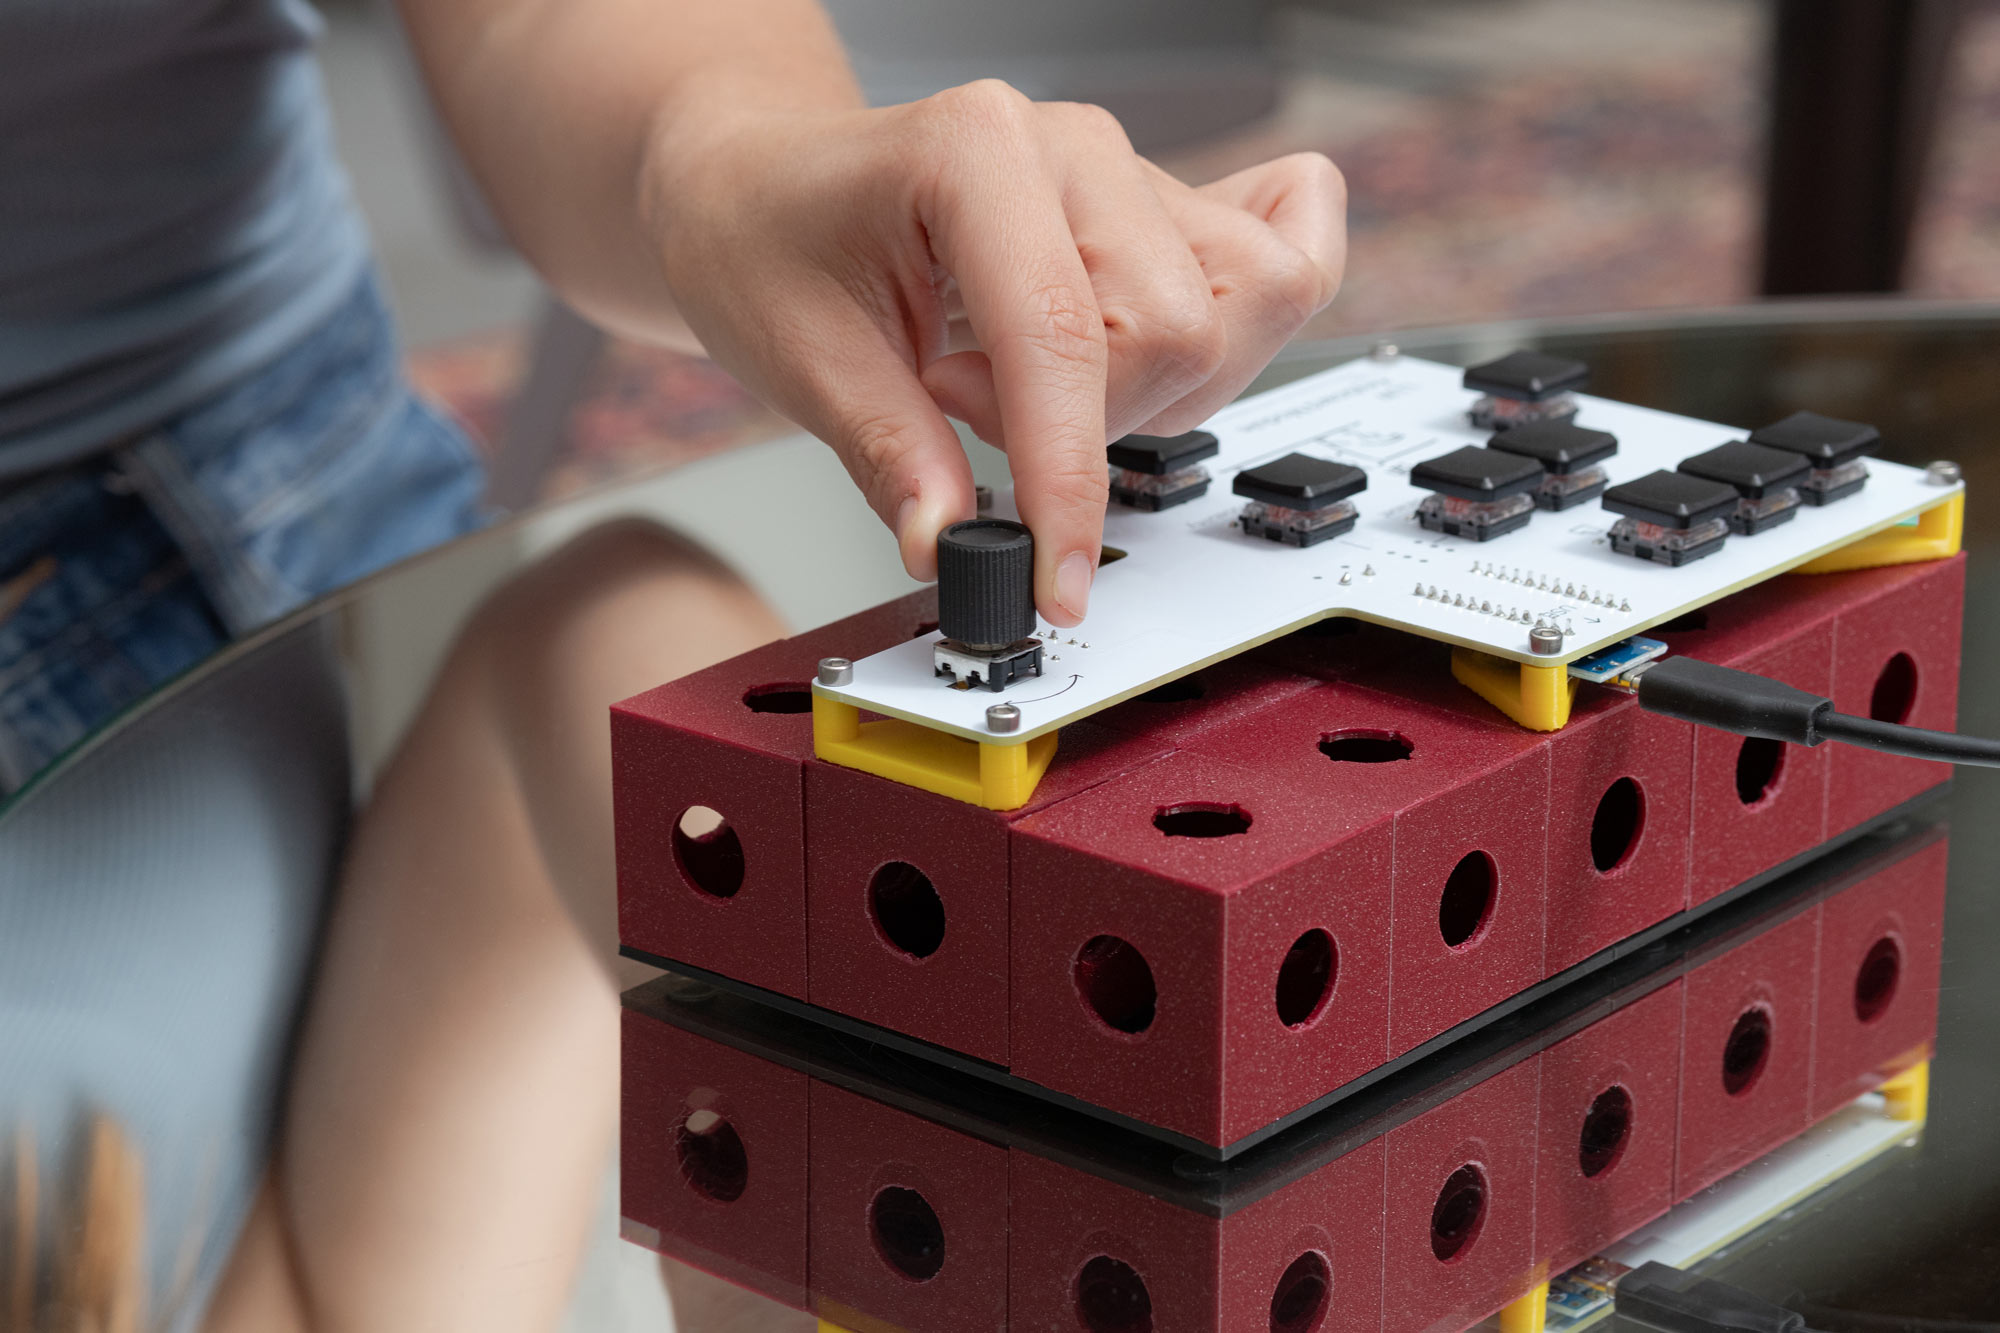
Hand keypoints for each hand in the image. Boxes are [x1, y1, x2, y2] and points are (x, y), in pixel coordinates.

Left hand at [644, 80, 1345, 625]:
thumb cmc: (767, 232)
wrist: (764, 179)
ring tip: (1038, 393)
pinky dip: (1243, 334)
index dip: (1068, 481)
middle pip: (1175, 325)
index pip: (1062, 337)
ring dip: (1158, 394)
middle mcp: (1073, 148)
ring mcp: (1127, 173)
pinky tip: (1156, 363)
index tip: (1055, 577)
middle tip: (974, 421)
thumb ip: (890, 454)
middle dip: (1090, 426)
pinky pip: (1276, 263)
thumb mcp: (798, 355)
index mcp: (975, 152)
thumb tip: (955, 545)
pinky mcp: (1161, 210)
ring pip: (1239, 306)